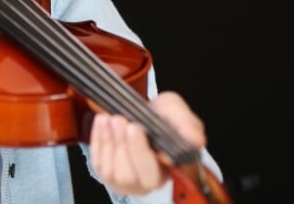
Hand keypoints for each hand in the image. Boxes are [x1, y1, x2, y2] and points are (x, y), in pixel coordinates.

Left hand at [87, 91, 205, 195]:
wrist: (141, 112)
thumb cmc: (161, 116)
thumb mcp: (176, 111)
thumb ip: (187, 124)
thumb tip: (195, 140)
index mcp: (167, 173)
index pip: (152, 175)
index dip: (141, 153)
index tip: (136, 127)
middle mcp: (144, 182)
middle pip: (128, 176)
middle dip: (123, 146)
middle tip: (121, 120)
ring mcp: (123, 180)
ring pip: (112, 170)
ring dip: (109, 141)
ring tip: (111, 118)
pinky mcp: (106, 172)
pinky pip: (98, 162)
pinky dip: (98, 140)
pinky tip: (102, 122)